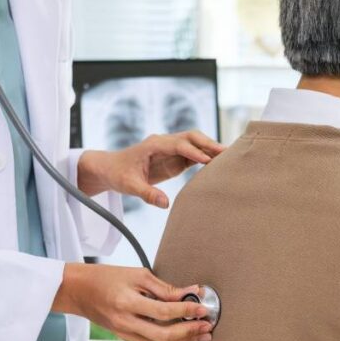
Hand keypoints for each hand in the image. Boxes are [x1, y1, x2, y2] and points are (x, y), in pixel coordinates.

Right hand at [52, 263, 211, 340]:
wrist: (78, 291)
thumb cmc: (106, 278)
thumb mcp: (136, 275)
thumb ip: (164, 288)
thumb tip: (191, 293)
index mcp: (127, 303)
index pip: (163, 311)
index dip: (186, 311)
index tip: (203, 308)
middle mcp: (126, 324)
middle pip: (164, 335)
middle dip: (189, 332)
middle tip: (208, 327)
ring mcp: (125, 335)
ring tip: (204, 340)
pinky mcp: (127, 339)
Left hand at [77, 131, 225, 207]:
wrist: (110, 169)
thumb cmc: (117, 174)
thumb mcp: (129, 186)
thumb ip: (147, 194)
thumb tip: (165, 204)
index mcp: (153, 144)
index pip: (178, 144)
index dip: (193, 151)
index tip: (208, 159)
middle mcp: (164, 143)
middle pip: (191, 137)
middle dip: (208, 144)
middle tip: (227, 153)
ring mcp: (170, 149)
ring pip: (195, 143)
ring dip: (210, 148)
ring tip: (229, 158)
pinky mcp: (174, 158)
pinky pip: (193, 155)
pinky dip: (206, 157)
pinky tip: (219, 165)